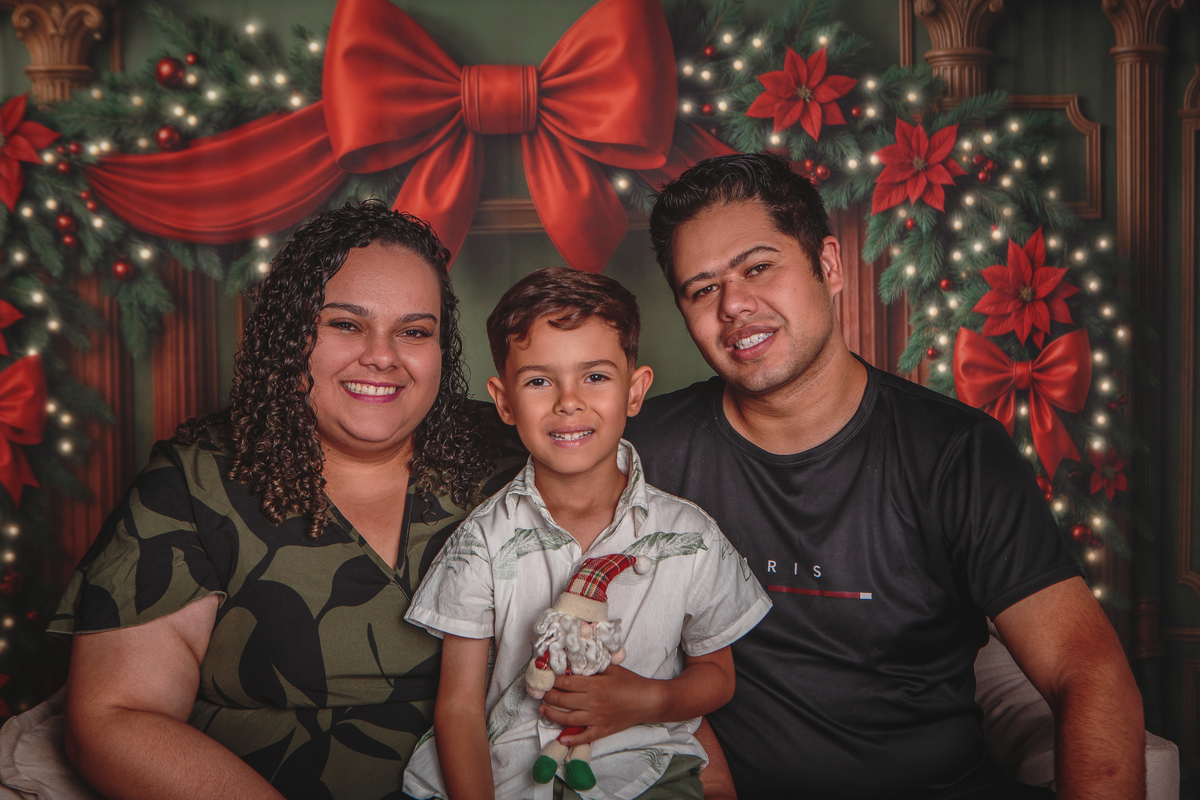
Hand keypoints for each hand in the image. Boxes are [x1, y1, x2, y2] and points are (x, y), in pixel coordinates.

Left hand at [538, 664, 664, 745]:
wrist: (648, 702)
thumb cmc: (631, 683)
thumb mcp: (612, 669)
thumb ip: (593, 667)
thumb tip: (575, 664)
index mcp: (595, 685)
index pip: (566, 683)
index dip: (553, 680)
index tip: (546, 678)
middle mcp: (592, 703)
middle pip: (563, 700)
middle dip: (548, 696)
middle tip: (541, 693)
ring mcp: (596, 719)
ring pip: (568, 718)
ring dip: (552, 715)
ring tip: (543, 710)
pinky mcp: (602, 730)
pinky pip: (583, 736)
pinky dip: (571, 739)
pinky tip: (561, 738)